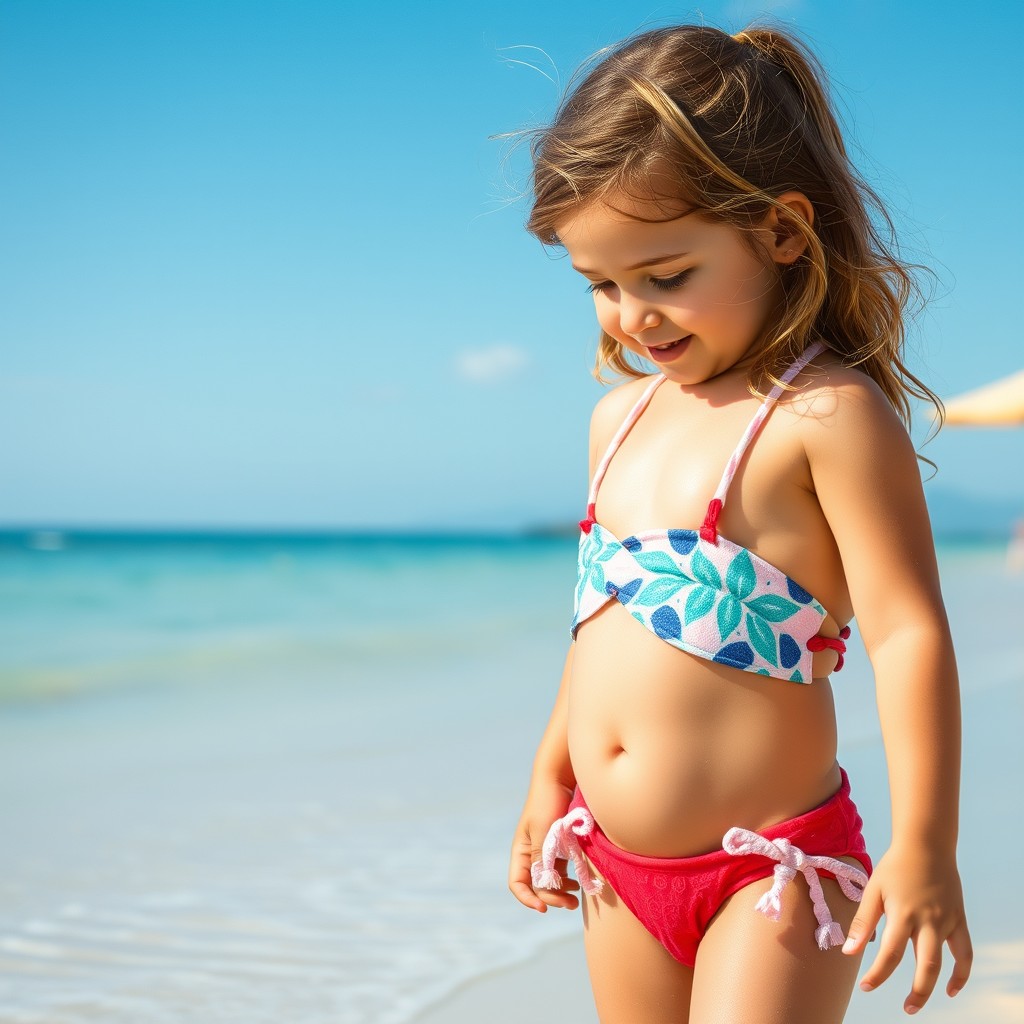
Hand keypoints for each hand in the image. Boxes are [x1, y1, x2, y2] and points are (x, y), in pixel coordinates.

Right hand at [508, 778, 578, 911]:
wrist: (559, 779)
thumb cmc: (548, 802)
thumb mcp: (543, 830)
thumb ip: (541, 857)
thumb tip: (543, 884)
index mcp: (521, 851)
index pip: (518, 883)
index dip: (528, 899)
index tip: (544, 908)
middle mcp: (531, 854)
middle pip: (537, 886)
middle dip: (551, 898)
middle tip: (572, 903)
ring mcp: (545, 851)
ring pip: (550, 880)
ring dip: (561, 892)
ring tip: (577, 894)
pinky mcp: (559, 847)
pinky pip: (561, 871)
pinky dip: (568, 880)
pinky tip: (579, 881)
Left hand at [842, 842, 972, 1013]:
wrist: (926, 845)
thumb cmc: (894, 868)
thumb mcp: (874, 890)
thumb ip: (862, 922)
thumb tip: (848, 952)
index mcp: (903, 913)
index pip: (890, 953)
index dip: (878, 974)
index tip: (866, 986)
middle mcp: (928, 920)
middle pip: (925, 965)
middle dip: (916, 992)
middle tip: (906, 1009)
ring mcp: (946, 921)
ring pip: (946, 962)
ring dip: (935, 987)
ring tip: (919, 1003)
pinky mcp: (958, 920)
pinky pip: (965, 953)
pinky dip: (961, 973)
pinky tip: (950, 988)